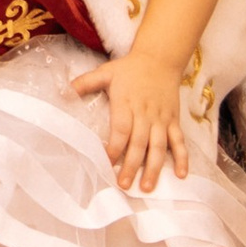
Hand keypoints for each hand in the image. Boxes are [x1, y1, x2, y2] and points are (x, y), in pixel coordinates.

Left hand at [70, 47, 188, 190]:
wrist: (161, 58)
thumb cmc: (130, 69)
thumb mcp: (105, 72)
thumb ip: (85, 83)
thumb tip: (63, 93)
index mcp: (127, 103)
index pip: (121, 129)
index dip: (115, 147)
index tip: (106, 162)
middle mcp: (145, 114)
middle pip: (139, 142)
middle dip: (131, 165)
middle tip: (124, 184)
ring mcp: (161, 119)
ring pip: (159, 146)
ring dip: (154, 168)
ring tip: (147, 187)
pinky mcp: (174, 121)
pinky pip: (179, 141)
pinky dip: (182, 158)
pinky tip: (181, 175)